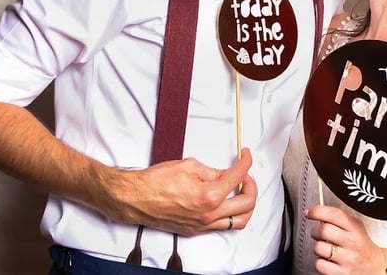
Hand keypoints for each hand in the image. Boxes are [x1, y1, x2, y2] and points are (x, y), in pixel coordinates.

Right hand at [104, 148, 256, 235]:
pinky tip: (226, 201)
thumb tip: (226, 174)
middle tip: (245, 174)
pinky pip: (222, 226)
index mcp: (209, 196)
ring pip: (239, 221)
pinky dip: (231, 214)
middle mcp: (208, 214)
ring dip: (246, 204)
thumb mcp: (189, 166)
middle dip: (252, 184)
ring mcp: (202, 225)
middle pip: (247, 203)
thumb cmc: (155, 182)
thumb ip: (212, 171)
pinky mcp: (195, 231)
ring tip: (240, 190)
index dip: (246, 162)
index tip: (245, 155)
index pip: (239, 177)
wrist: (135, 198)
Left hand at [307, 205, 383, 274]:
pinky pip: (319, 264)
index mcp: (355, 228)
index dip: (318, 211)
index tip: (310, 212)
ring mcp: (347, 259)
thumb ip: (340, 219)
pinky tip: (326, 260)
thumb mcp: (356, 228)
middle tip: (317, 233)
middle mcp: (352, 243)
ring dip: (317, 247)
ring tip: (324, 248)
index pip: (335, 214)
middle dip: (315, 231)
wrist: (374, 267)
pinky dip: (319, 261)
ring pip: (319, 247)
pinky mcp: (341, 273)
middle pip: (324, 230)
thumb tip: (316, 213)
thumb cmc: (361, 245)